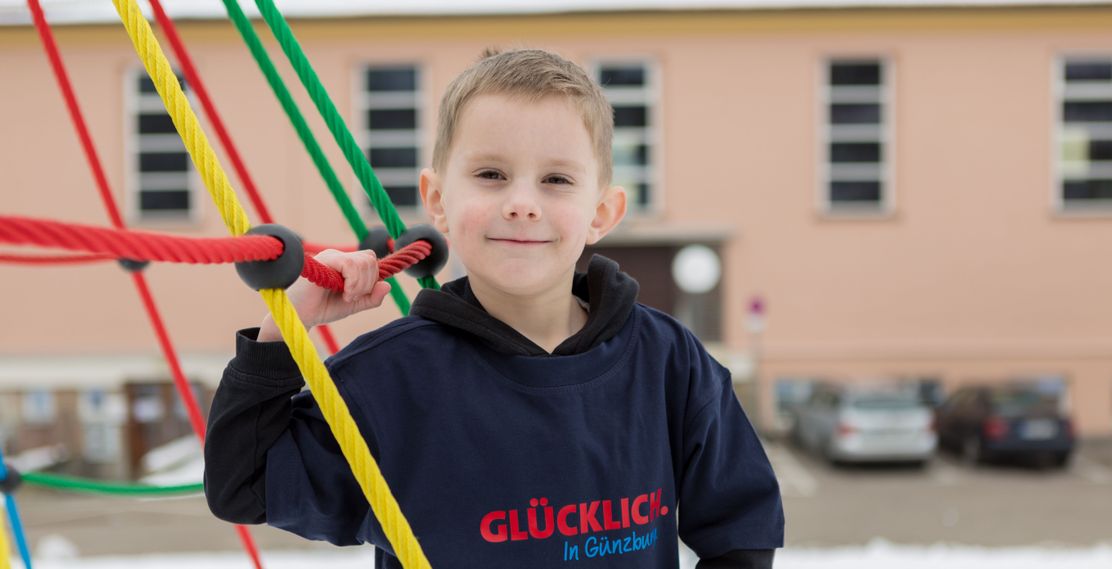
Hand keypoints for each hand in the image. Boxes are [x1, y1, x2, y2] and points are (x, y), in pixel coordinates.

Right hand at [257, 249, 391, 340]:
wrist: (300, 316)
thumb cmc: (323, 308)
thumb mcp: (354, 305)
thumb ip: (371, 298)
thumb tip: (387, 285)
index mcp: (347, 264)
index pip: (371, 261)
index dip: (372, 280)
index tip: (359, 297)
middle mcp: (339, 256)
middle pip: (370, 259)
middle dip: (368, 283)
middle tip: (352, 297)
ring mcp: (332, 256)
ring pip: (364, 261)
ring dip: (360, 285)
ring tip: (347, 297)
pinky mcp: (324, 260)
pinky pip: (350, 264)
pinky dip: (353, 282)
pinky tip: (344, 294)